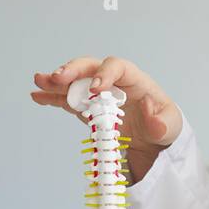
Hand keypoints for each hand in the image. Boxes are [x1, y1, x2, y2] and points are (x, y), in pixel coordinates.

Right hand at [31, 56, 182, 183]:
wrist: (154, 141)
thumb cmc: (163, 126)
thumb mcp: (171, 126)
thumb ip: (162, 121)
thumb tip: (147, 108)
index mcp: (135, 81)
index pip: (118, 67)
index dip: (105, 74)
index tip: (95, 89)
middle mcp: (113, 82)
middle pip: (91, 67)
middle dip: (74, 70)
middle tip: (58, 77)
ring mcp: (98, 94)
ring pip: (75, 81)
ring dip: (57, 81)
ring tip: (39, 81)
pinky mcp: (88, 108)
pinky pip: (68, 99)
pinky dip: (52, 97)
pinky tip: (37, 96)